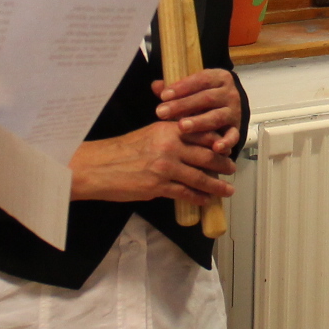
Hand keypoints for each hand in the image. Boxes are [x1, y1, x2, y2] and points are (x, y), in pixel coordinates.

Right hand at [71, 120, 235, 204]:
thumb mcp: (148, 134)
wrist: (97, 167)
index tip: (226, 147)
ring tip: (227, 189)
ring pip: (200, 177)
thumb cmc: (120, 151)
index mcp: (167, 129)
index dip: (218, 142)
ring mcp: (165, 167)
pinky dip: (198, 197)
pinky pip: (185, 193)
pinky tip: (205, 200)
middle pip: (207, 155)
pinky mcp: (158, 186)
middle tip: (232, 168)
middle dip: (223, 164)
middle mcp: (170, 145)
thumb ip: (169, 136)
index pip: (202, 133)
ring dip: (216, 185)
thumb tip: (190, 145)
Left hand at [153, 68, 241, 148]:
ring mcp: (234, 112)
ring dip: (199, 122)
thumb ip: (175, 88)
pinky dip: (226, 142)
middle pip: (206, 98)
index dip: (181, 87)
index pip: (200, 80)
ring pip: (216, 117)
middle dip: (183, 105)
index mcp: (219, 78)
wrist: (228, 107)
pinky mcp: (236, 129)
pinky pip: (233, 136)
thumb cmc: (204, 96)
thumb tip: (156, 86)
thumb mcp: (193, 88)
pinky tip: (215, 147)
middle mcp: (230, 93)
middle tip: (162, 112)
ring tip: (181, 126)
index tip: (163, 96)